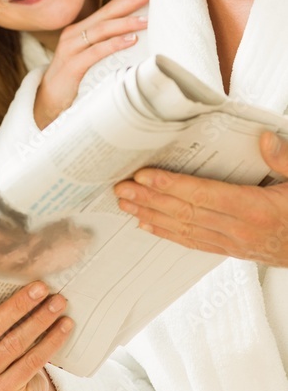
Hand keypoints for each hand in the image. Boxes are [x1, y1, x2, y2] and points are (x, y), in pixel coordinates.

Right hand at [34, 0, 148, 129]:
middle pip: (105, 14)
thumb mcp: (88, 59)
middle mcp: (73, 35)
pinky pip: (96, 51)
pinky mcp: (72, 65)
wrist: (47, 102)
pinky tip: (130, 41)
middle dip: (129, 4)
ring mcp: (71, 48)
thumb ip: (105, 47)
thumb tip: (137, 40)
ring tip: (145, 21)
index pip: (106, 10)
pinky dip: (114, 44)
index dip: (126, 1)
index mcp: (79, 31)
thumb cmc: (73, 81)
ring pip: (102, 29)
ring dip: (125, 23)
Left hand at [115, 131, 287, 265]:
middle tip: (120, 188)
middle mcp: (240, 230)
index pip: (203, 195)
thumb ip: (284, 160)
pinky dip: (167, 233)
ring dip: (151, 216)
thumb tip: (264, 139)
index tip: (143, 177)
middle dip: (149, 200)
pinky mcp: (232, 250)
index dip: (170, 186)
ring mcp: (234, 244)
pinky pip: (193, 242)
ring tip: (125, 204)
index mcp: (256, 210)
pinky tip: (148, 225)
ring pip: (184, 229)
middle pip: (185, 213)